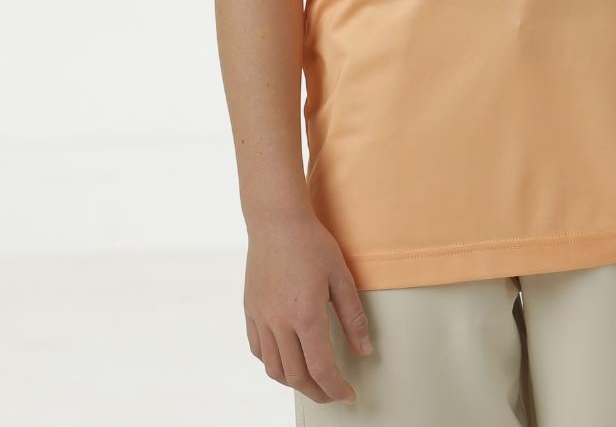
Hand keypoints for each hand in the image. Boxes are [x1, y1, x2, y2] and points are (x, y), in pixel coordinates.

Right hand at [244, 207, 373, 404]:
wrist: (276, 220)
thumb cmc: (311, 243)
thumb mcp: (341, 276)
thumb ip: (353, 317)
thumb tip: (364, 350)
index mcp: (306, 316)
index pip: (321, 369)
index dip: (336, 388)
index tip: (347, 395)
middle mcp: (280, 323)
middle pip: (297, 376)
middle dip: (318, 392)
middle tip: (333, 394)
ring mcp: (262, 318)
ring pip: (273, 368)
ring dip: (294, 382)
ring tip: (311, 381)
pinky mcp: (251, 310)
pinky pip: (257, 349)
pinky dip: (271, 363)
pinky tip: (284, 359)